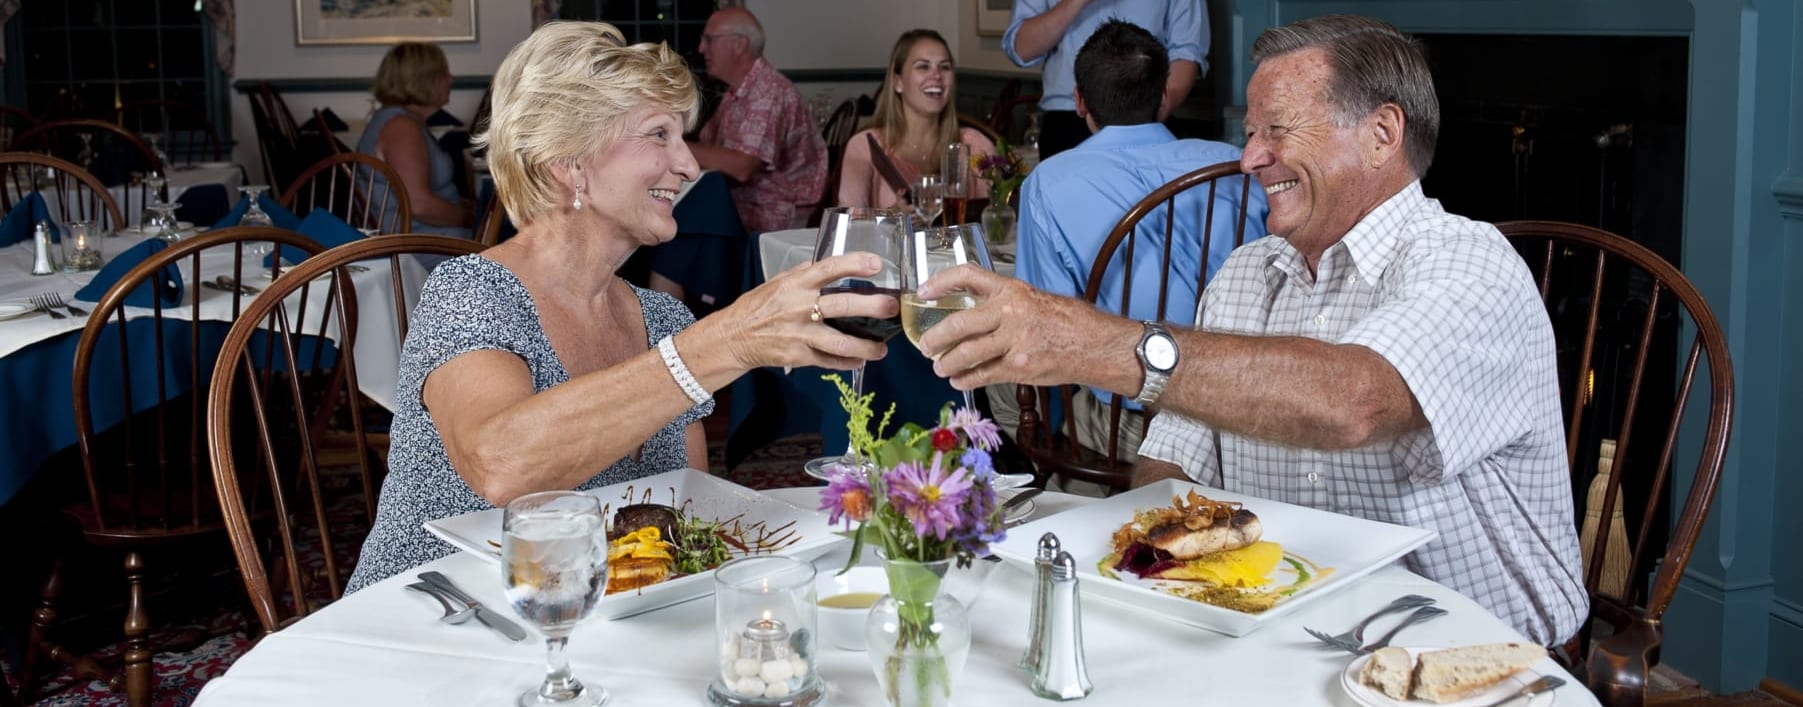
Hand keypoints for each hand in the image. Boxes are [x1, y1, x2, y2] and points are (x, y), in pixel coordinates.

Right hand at [715, 253, 894, 370]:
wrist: (734, 336)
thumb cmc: (759, 305)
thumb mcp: (779, 281)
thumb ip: (805, 273)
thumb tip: (834, 264)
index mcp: (796, 283)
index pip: (829, 268)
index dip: (854, 264)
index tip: (877, 265)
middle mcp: (799, 306)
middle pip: (842, 305)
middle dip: (872, 307)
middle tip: (892, 307)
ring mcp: (799, 333)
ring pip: (839, 342)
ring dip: (865, 346)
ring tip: (882, 349)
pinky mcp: (797, 355)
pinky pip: (828, 361)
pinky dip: (847, 362)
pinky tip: (861, 360)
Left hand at [915, 264, 1121, 389]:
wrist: (1095, 344)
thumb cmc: (1067, 320)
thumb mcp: (1033, 298)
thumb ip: (1004, 302)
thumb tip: (973, 313)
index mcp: (1011, 289)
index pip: (968, 276)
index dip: (940, 282)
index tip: (923, 292)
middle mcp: (1010, 312)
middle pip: (959, 323)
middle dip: (936, 338)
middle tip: (925, 346)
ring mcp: (1014, 341)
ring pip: (967, 353)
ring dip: (947, 363)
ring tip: (939, 368)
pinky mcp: (1019, 367)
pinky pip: (983, 375)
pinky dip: (966, 380)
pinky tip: (959, 381)